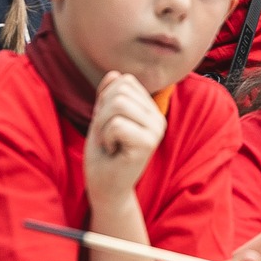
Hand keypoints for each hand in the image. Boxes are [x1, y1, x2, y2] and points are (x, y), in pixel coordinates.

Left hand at [85, 71, 165, 206]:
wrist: (105, 186)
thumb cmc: (104, 154)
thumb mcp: (102, 117)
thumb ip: (108, 96)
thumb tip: (115, 74)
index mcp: (149, 109)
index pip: (124, 80)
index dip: (105, 99)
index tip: (108, 124)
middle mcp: (158, 117)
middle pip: (121, 90)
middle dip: (103, 112)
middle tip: (108, 136)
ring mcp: (156, 130)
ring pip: (119, 104)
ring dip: (103, 125)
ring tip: (110, 142)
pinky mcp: (148, 144)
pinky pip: (117, 124)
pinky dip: (106, 137)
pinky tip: (114, 151)